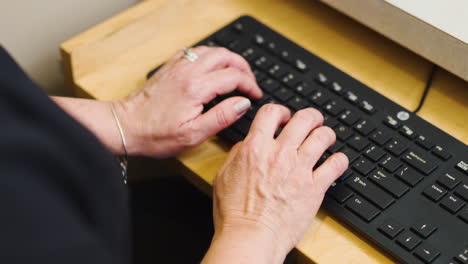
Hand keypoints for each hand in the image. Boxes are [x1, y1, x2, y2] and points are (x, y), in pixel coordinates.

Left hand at [114, 46, 261, 156]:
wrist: (125, 126)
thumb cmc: (155, 135)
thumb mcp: (193, 135)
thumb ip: (222, 117)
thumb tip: (242, 104)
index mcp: (196, 88)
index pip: (234, 76)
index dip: (250, 85)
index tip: (255, 95)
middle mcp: (188, 72)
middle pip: (226, 56)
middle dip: (243, 67)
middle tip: (250, 82)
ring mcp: (178, 66)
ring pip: (211, 50)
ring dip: (228, 59)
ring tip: (236, 73)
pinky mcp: (170, 67)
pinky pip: (195, 51)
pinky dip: (210, 55)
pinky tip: (212, 66)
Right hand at [204, 105, 348, 263]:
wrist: (249, 237)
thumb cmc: (234, 213)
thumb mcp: (223, 176)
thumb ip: (237, 155)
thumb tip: (247, 144)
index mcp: (255, 148)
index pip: (272, 113)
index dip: (281, 111)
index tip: (285, 117)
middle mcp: (279, 154)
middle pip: (304, 119)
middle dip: (311, 116)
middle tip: (312, 121)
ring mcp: (299, 170)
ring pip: (323, 137)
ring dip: (326, 134)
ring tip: (326, 138)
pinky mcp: (315, 188)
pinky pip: (336, 165)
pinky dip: (339, 160)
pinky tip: (336, 161)